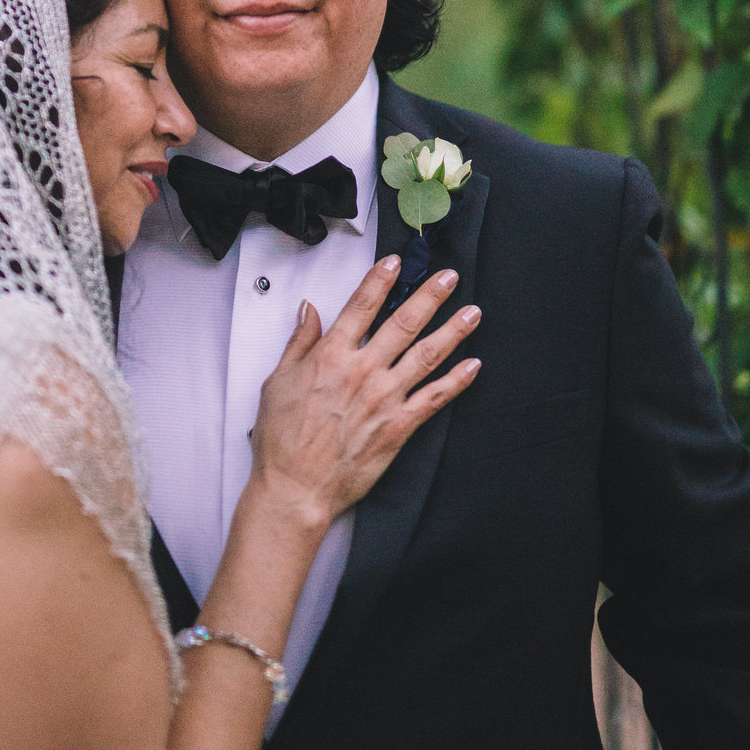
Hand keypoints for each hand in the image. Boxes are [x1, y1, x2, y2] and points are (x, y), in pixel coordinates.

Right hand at [249, 256, 480, 530]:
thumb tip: (308, 310)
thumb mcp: (277, 381)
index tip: (396, 261)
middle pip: (403, 322)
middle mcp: (363, 371)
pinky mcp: (399, 427)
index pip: (361, 306)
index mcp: (331, 356)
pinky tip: (472, 365)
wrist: (296, 488)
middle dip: (429, 296)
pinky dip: (456, 380)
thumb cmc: (282, 440)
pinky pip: (434, 398)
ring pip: (427, 355)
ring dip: (452, 331)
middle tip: (449, 277)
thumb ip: (299, 342)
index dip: (380, 279)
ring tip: (472, 312)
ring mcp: (385, 398)